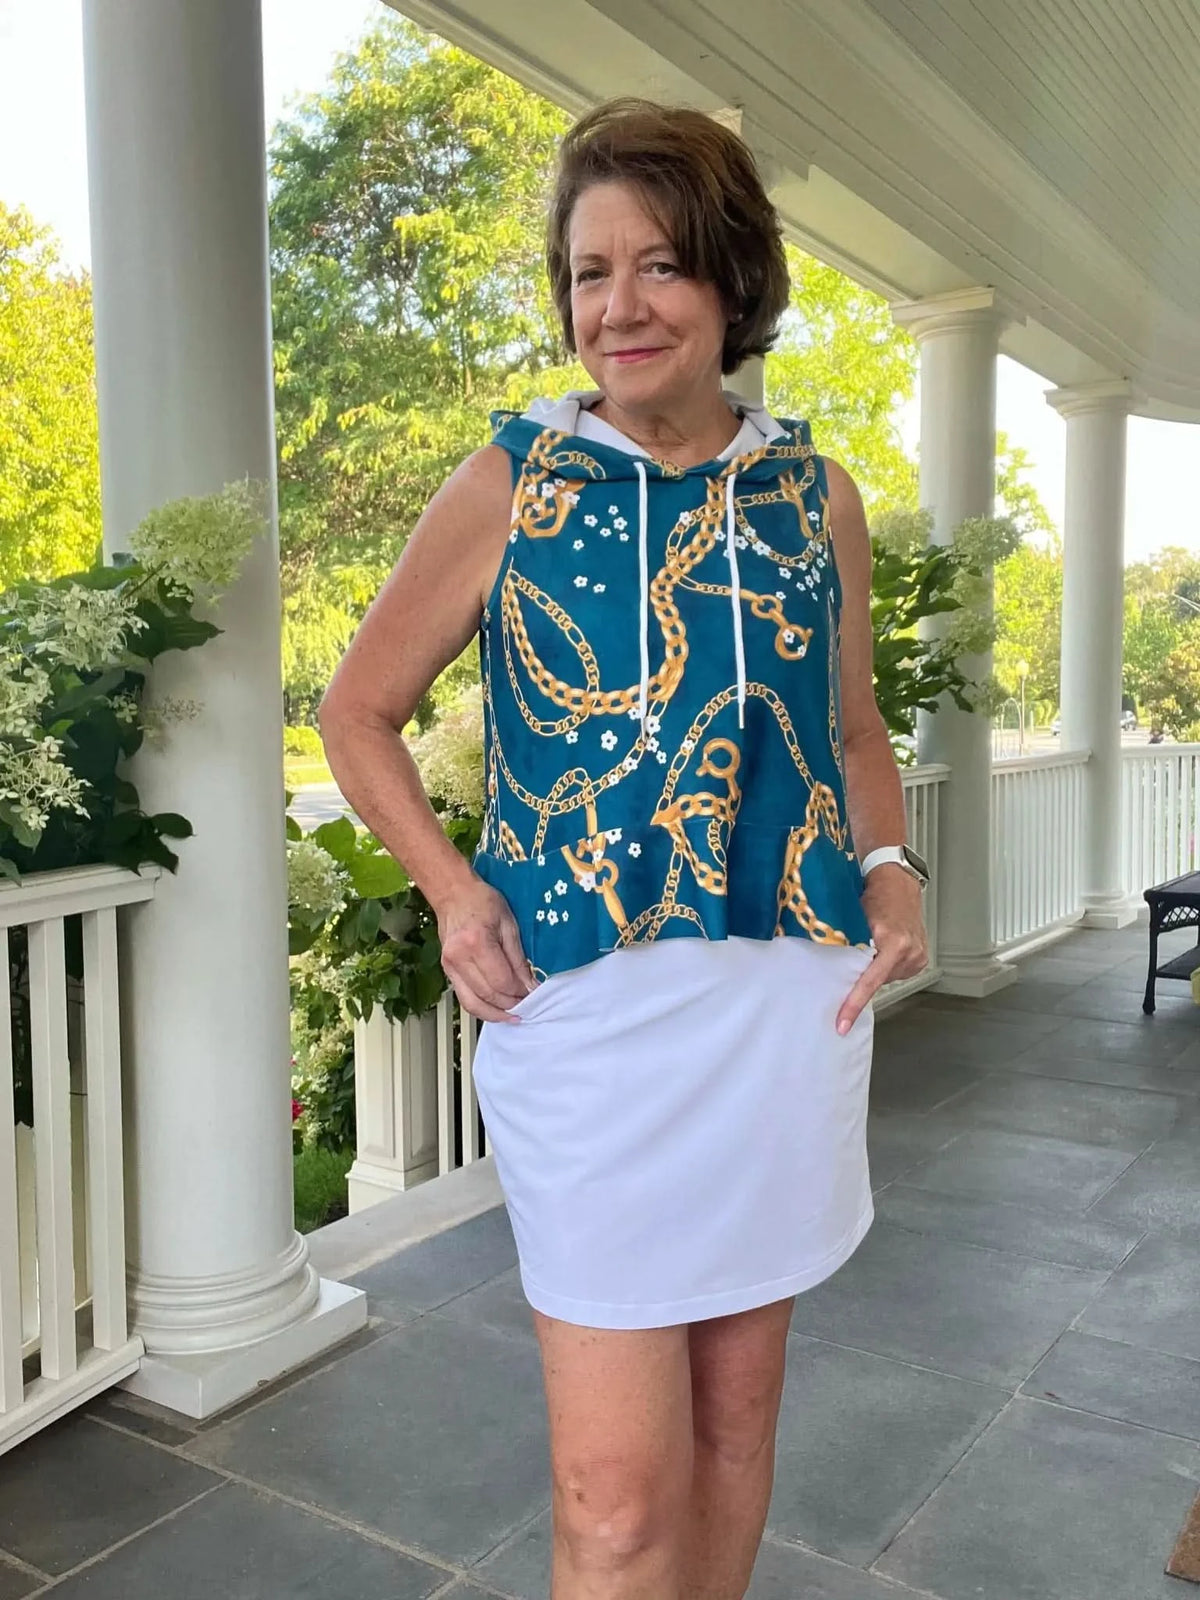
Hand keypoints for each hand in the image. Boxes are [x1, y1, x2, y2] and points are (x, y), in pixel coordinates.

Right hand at [436, 876, 536, 1023]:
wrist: (454, 894)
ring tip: (513, 1015)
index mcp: (477, 942)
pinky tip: (496, 1009)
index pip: (502, 981)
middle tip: (527, 1005)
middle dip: (510, 1004)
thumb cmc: (483, 902)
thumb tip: (529, 985)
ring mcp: (449, 966)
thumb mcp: (509, 925)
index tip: (533, 994)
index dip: (519, 992)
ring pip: (473, 1003)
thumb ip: (518, 958)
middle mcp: (459, 957)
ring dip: (495, 1013)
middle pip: (488, 995)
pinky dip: (481, 1008)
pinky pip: (464, 998)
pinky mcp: (447, 971)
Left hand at [836, 865, 928, 1034]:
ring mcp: (919, 956)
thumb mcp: (856, 921)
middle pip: (877, 982)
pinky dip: (886, 968)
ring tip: (871, 949)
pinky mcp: (922, 958)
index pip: (870, 982)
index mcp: (893, 942)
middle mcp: (910, 952)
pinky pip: (897, 972)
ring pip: (887, 979)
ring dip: (875, 972)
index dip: (853, 1004)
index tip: (841, 1022)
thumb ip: (851, 947)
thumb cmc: (875, 897)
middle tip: (846, 971)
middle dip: (861, 980)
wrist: (898, 884)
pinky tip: (882, 954)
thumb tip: (832, 971)